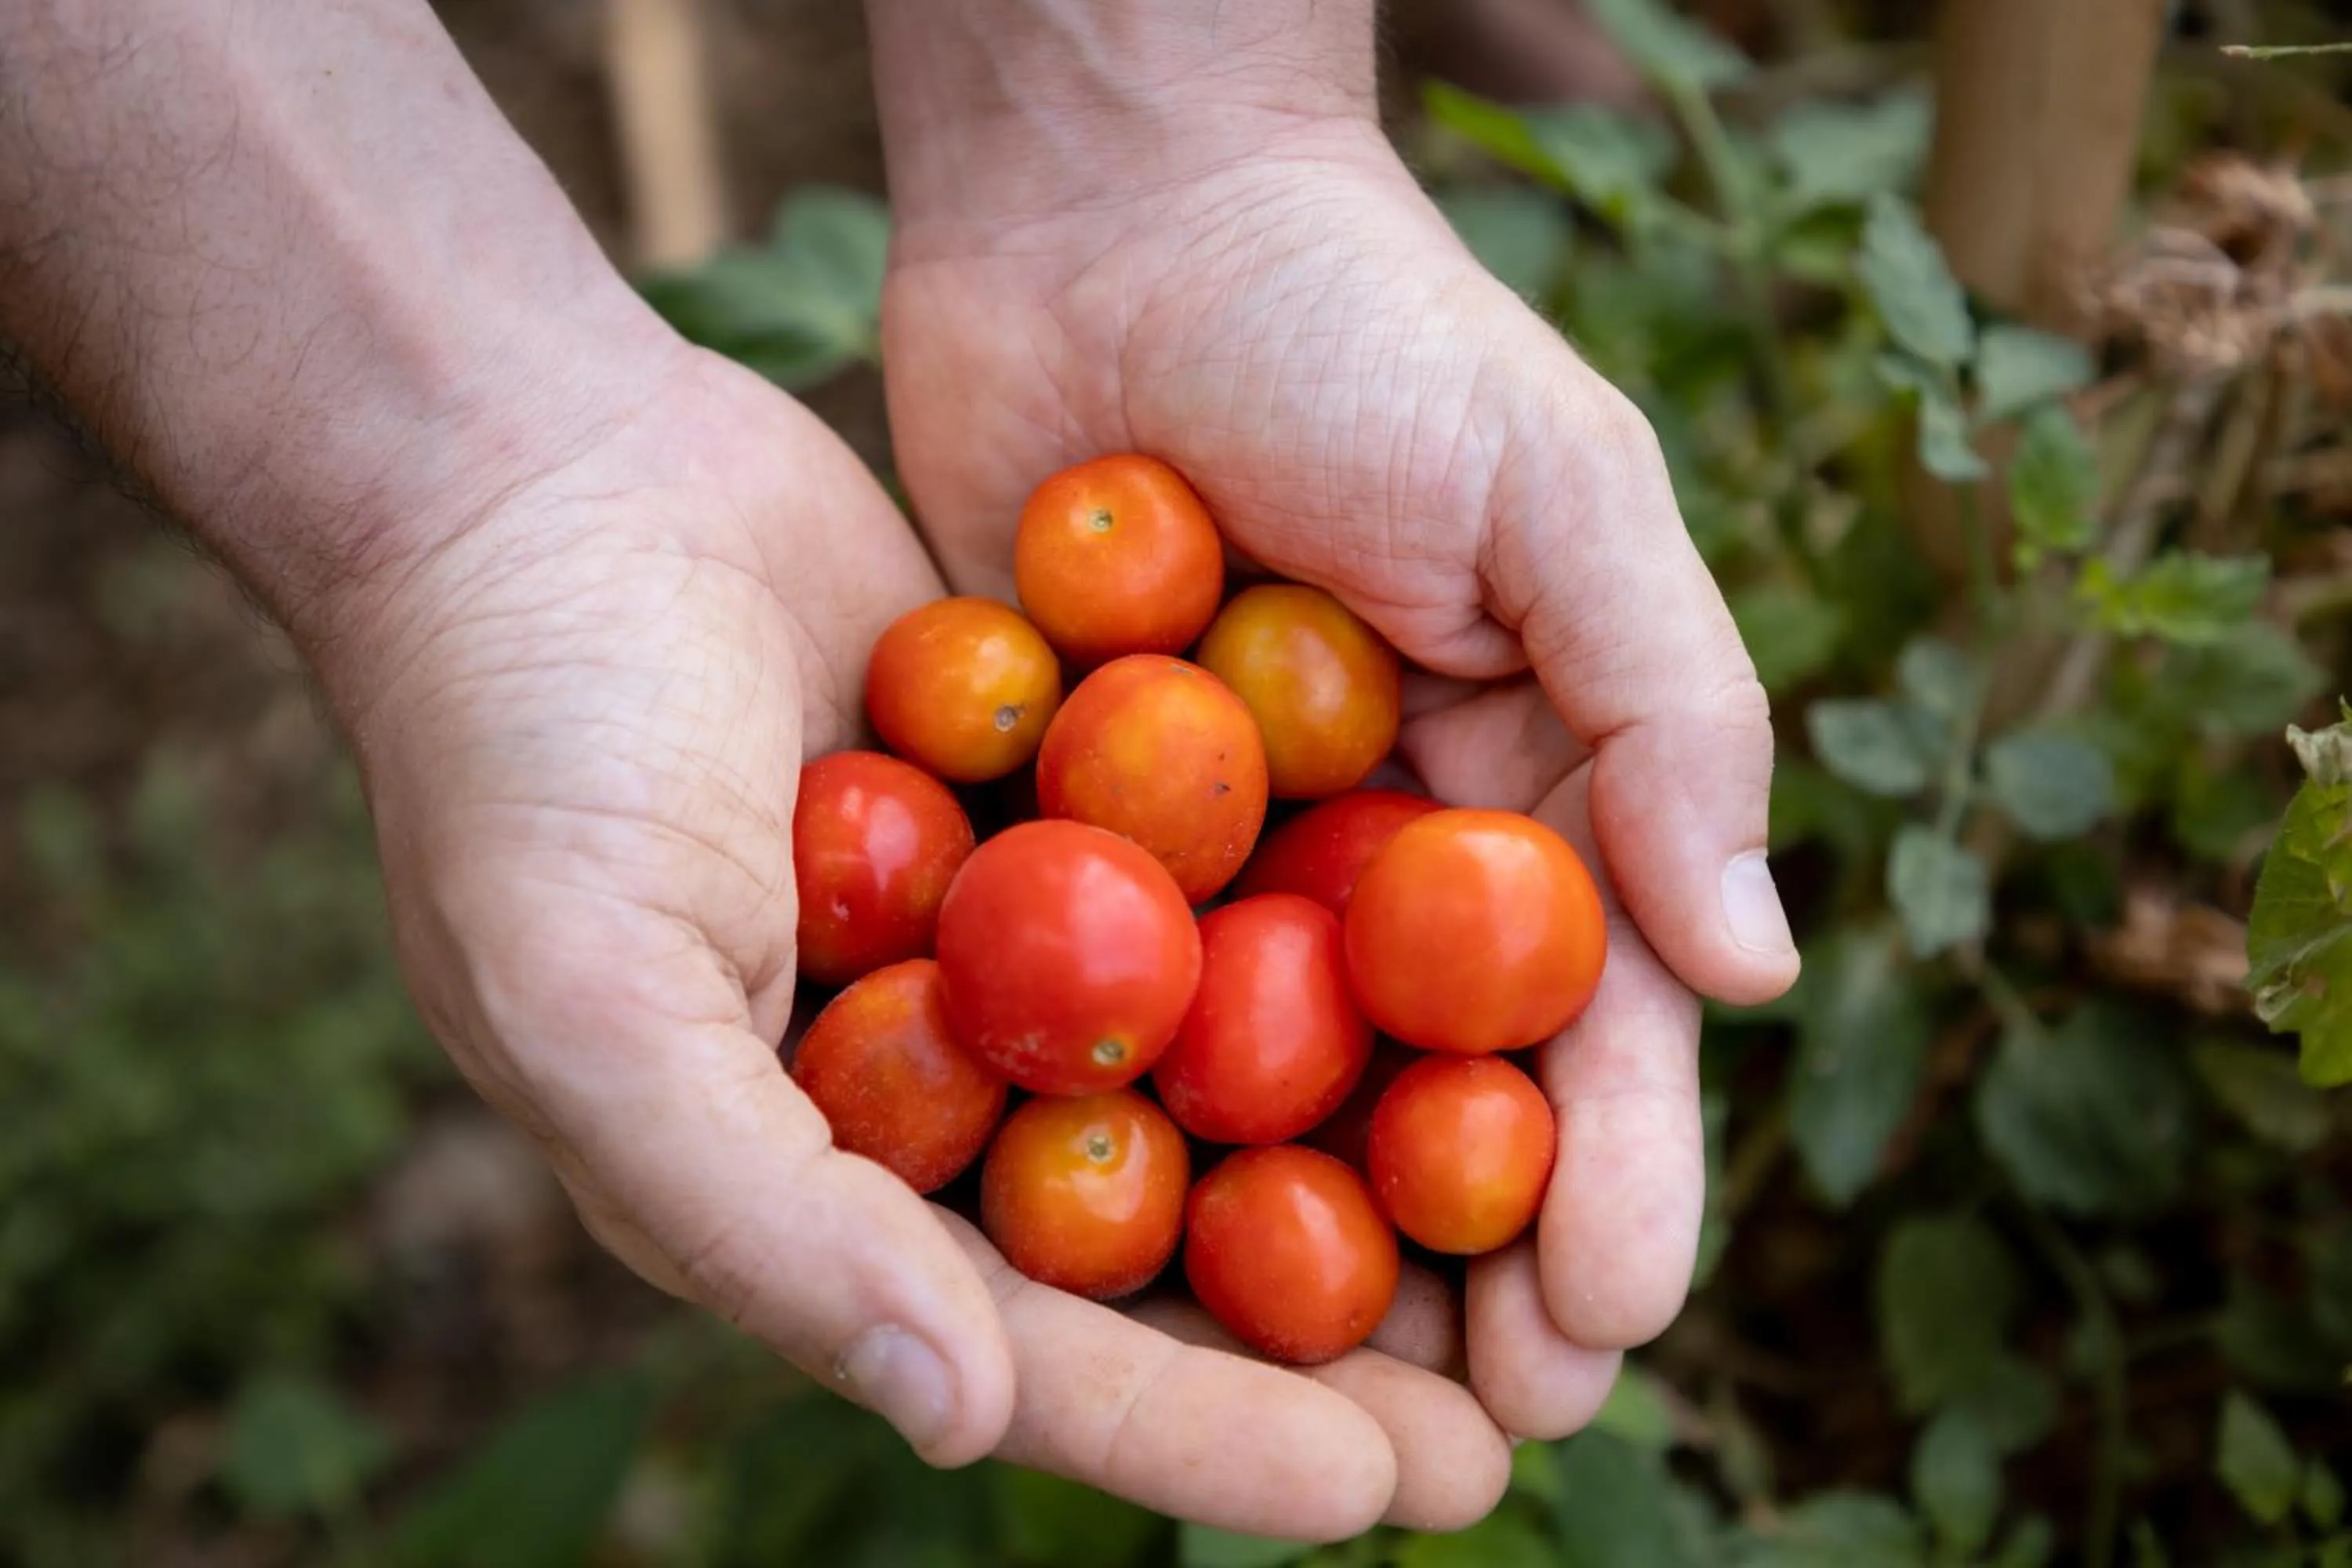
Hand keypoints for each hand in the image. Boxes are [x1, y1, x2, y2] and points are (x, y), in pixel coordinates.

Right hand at [330, 344, 1468, 1536]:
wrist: (534, 473)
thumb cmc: (518, 744)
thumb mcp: (591, 999)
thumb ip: (763, 1219)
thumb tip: (960, 1415)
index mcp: (806, 1189)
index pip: (1039, 1355)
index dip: (1215, 1436)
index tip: (1402, 1487)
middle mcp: (918, 1099)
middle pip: (1159, 1262)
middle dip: (1332, 1351)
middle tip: (1525, 1412)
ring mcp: (996, 959)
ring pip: (1212, 1104)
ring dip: (1366, 1170)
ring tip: (1548, 1231)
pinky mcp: (1052, 824)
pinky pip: (1210, 918)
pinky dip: (1328, 966)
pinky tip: (1482, 993)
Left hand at [875, 41, 1801, 1511]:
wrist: (1111, 212)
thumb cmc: (1360, 324)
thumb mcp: (1562, 493)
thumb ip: (1670, 717)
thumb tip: (1762, 975)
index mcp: (1522, 791)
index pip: (1591, 1024)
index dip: (1612, 1178)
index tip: (1611, 1322)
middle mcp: (1374, 855)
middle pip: (1430, 1103)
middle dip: (1463, 1273)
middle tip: (1472, 1445)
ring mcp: (1211, 861)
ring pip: (1262, 1101)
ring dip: (1289, 1258)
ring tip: (1298, 1424)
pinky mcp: (1052, 839)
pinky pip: (1083, 1008)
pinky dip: (1094, 1125)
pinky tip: (1088, 1263)